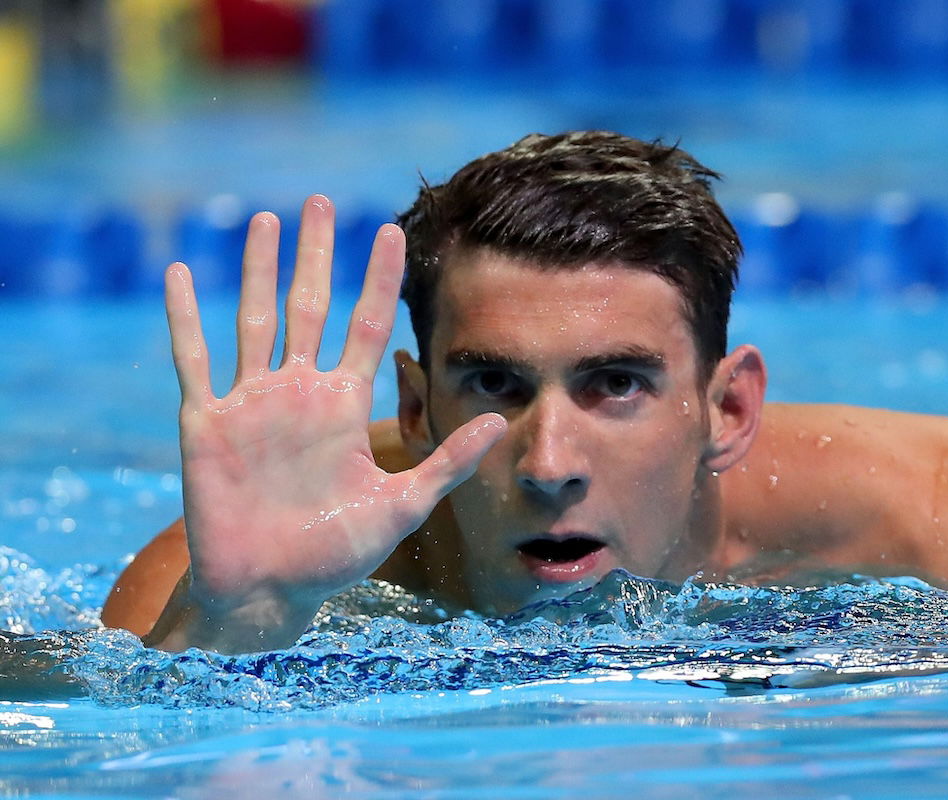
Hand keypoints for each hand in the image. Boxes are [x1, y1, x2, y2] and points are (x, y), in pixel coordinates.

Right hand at [161, 195, 505, 650]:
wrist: (268, 590)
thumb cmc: (335, 553)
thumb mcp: (402, 505)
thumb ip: (446, 463)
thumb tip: (502, 423)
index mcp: (343, 406)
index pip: (365, 327)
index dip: (377, 280)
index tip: (392, 232)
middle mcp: (299, 393)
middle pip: (309, 307)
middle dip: (316, 254)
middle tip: (319, 200)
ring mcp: (251, 403)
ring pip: (253, 319)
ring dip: (256, 269)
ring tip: (265, 220)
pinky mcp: (206, 422)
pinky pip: (193, 359)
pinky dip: (183, 318)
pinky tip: (178, 273)